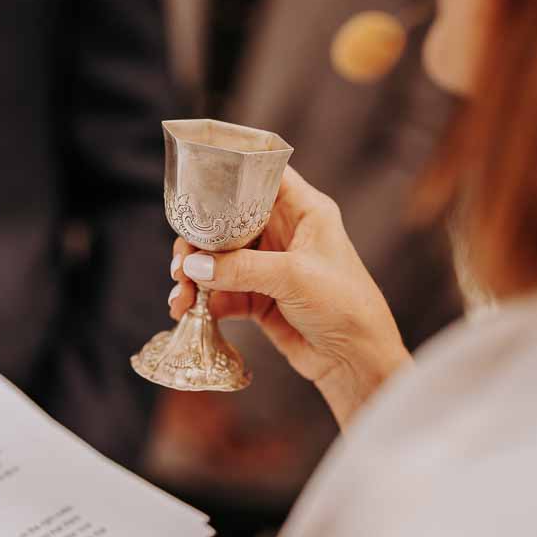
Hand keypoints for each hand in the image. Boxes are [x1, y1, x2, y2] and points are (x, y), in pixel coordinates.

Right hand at [169, 167, 411, 427]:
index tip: (196, 186)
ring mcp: (269, 267)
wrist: (355, 360)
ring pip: (219, 261)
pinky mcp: (259, 298)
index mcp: (303, 211)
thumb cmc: (344, 305)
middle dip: (199, 241)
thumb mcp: (293, 277)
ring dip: (196, 276)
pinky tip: (187, 311)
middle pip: (228, 223)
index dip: (230, 176)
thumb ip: (241, 268)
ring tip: (181, 294)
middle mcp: (284, 233)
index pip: (263, 176)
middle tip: (181, 261)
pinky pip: (221, 293)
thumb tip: (194, 266)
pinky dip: (202, 301)